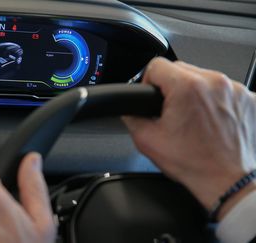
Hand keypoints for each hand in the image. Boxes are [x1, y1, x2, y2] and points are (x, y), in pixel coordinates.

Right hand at [123, 57, 255, 218]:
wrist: (227, 181)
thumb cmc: (194, 163)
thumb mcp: (147, 141)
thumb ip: (131, 117)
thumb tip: (128, 108)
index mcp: (187, 87)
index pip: (157, 65)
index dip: (147, 82)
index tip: (152, 97)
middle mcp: (214, 82)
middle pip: (181, 69)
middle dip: (172, 88)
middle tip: (172, 113)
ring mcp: (235, 89)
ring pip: (203, 78)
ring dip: (194, 93)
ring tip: (193, 120)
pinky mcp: (248, 99)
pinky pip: (223, 90)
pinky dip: (215, 101)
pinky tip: (210, 121)